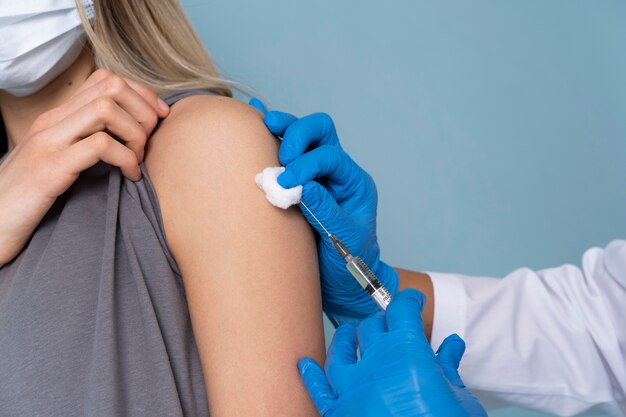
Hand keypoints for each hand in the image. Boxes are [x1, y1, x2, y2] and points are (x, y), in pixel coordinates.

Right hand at [0, 69, 169, 265]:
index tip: (158, 118)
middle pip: (111, 87)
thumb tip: (129, 139)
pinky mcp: (51, 169)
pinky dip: (126, 159)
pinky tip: (129, 176)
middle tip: (150, 141)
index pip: (106, 80)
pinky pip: (100, 146)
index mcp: (57, 117)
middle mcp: (52, 122)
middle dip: (143, 111)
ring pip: (107, 109)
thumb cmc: (29, 196)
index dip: (141, 94)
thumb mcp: (59, 161)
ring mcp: (49, 142)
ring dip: (135, 133)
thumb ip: (86, 143)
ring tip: (137, 160)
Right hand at [249, 98, 397, 323]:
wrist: (342, 283)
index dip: (307, 164)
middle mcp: (336, 173)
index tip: (287, 184)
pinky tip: (254, 115)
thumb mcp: (344, 240)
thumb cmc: (349, 263)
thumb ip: (325, 212)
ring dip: (284, 129)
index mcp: (353, 183)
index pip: (331, 157)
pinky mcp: (296, 183)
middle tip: (282, 158)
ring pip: (302, 136)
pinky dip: (270, 133)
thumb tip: (303, 185)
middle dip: (299, 136)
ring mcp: (315, 175)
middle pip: (321, 132)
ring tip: (265, 125)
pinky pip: (284, 151)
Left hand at [298, 289, 486, 416]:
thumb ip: (449, 367)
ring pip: (340, 351)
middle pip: (372, 326)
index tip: (412, 303)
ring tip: (350, 334)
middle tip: (390, 325)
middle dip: (382, 321)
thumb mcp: (460, 398)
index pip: (401, 310)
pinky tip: (306, 364)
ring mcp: (353, 389)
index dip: (408, 301)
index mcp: (408, 352)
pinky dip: (311, 375)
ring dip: (345, 337)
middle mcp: (376, 364)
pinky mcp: (339, 414)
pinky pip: (319, 390)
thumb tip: (451, 346)